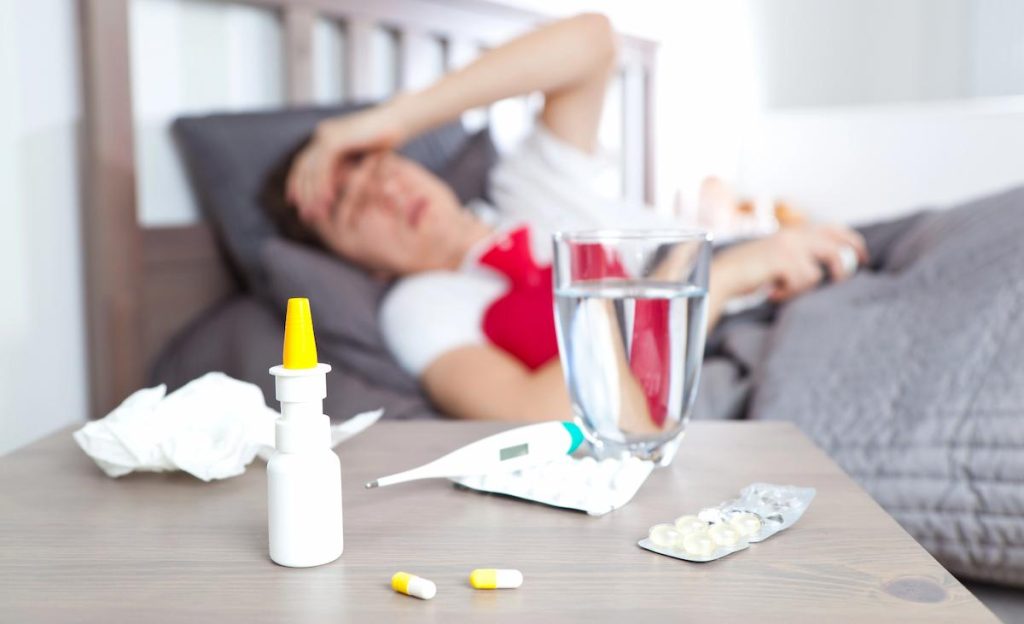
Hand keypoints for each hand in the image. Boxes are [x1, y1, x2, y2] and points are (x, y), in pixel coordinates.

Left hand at [286, 103, 407, 221]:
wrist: (399, 121)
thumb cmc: (387, 139)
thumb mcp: (363, 156)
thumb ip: (348, 166)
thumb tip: (342, 186)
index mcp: (327, 136)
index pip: (304, 162)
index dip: (297, 182)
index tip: (295, 202)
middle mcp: (323, 134)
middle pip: (304, 167)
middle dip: (302, 192)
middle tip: (303, 214)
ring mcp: (327, 134)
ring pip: (312, 169)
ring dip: (313, 193)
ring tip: (317, 213)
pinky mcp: (336, 138)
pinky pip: (324, 166)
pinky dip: (324, 184)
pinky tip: (328, 200)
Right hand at [711, 224, 868, 302]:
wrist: (722, 275)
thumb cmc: (748, 272)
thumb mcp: (777, 257)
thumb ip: (800, 256)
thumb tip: (828, 268)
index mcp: (794, 232)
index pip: (833, 229)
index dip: (852, 242)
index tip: (863, 257)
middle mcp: (794, 235)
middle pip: (835, 246)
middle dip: (845, 265)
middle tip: (845, 279)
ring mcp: (788, 246)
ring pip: (817, 271)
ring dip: (803, 286)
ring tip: (784, 290)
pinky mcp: (783, 260)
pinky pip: (802, 281)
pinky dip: (788, 292)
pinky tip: (772, 292)